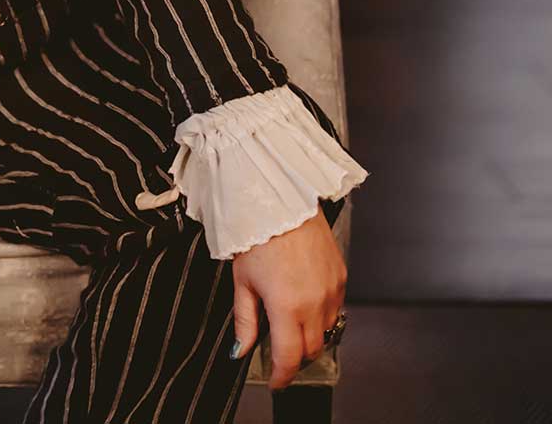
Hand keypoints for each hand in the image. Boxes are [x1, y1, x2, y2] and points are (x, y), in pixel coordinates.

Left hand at [230, 208, 346, 388]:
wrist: (281, 202)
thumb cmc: (257, 235)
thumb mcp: (242, 280)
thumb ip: (244, 320)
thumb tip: (240, 350)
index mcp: (286, 306)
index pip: (289, 358)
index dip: (282, 376)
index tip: (275, 381)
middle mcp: (315, 302)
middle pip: (312, 349)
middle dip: (296, 357)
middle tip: (280, 353)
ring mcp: (332, 290)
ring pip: (327, 330)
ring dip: (310, 335)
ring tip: (290, 323)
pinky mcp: (341, 276)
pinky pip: (336, 308)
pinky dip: (322, 314)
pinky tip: (305, 302)